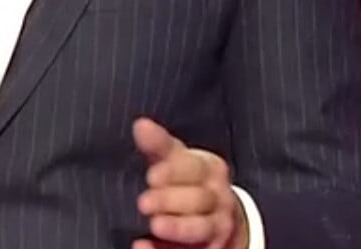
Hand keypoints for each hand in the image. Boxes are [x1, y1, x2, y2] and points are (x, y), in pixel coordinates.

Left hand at [133, 118, 249, 248]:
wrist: (220, 220)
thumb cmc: (189, 181)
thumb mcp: (177, 160)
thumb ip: (159, 145)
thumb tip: (140, 124)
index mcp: (210, 170)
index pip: (195, 168)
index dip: (174, 172)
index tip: (152, 176)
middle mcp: (219, 198)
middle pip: (199, 199)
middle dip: (171, 201)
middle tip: (144, 202)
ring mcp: (216, 227)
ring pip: (202, 228)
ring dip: (178, 228)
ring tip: (154, 225)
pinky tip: (143, 246)